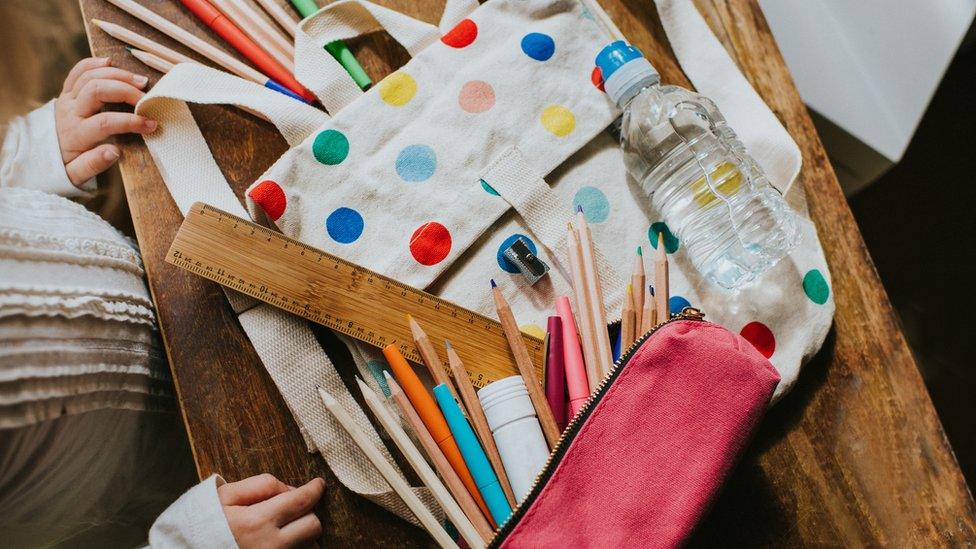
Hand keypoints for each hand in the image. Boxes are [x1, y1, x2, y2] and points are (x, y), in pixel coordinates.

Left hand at [54, 57, 156, 185]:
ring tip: (140, 81)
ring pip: (90, 76)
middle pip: (96, 90)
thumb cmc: (64, 165)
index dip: (130, 121)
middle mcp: (69, 112)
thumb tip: (114, 151)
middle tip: (147, 98)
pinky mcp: (66, 92)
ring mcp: (67, 99)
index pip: (105, 123)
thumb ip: (92, 164)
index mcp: (75, 134)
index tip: (151, 124)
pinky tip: (110, 62)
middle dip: (125, 91)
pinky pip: (78, 71)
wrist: (39, 154)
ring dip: (117, 75)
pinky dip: (93, 63)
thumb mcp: (75, 175)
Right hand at [218, 473, 324, 548]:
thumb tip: (289, 489)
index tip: (318, 484)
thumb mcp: (226, 496)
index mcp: (257, 522)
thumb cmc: (207, 524)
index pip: (301, 502)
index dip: (314, 489)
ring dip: (303, 534)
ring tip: (283, 529)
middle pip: (313, 526)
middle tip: (293, 509)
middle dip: (308, 513)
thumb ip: (261, 485)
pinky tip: (281, 542)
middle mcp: (270, 546)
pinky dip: (297, 547)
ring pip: (310, 546)